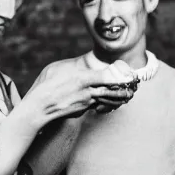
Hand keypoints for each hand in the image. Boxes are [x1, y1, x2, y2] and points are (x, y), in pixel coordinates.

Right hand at [21, 58, 136, 127]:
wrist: (38, 108)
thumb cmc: (46, 85)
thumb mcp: (59, 68)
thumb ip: (76, 66)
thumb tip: (86, 63)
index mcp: (81, 79)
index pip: (106, 78)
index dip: (121, 78)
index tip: (131, 75)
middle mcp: (86, 92)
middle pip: (112, 91)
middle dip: (126, 89)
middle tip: (135, 86)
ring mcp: (86, 103)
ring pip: (108, 100)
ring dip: (121, 98)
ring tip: (130, 94)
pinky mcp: (83, 110)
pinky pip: (100, 106)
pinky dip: (109, 103)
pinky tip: (116, 101)